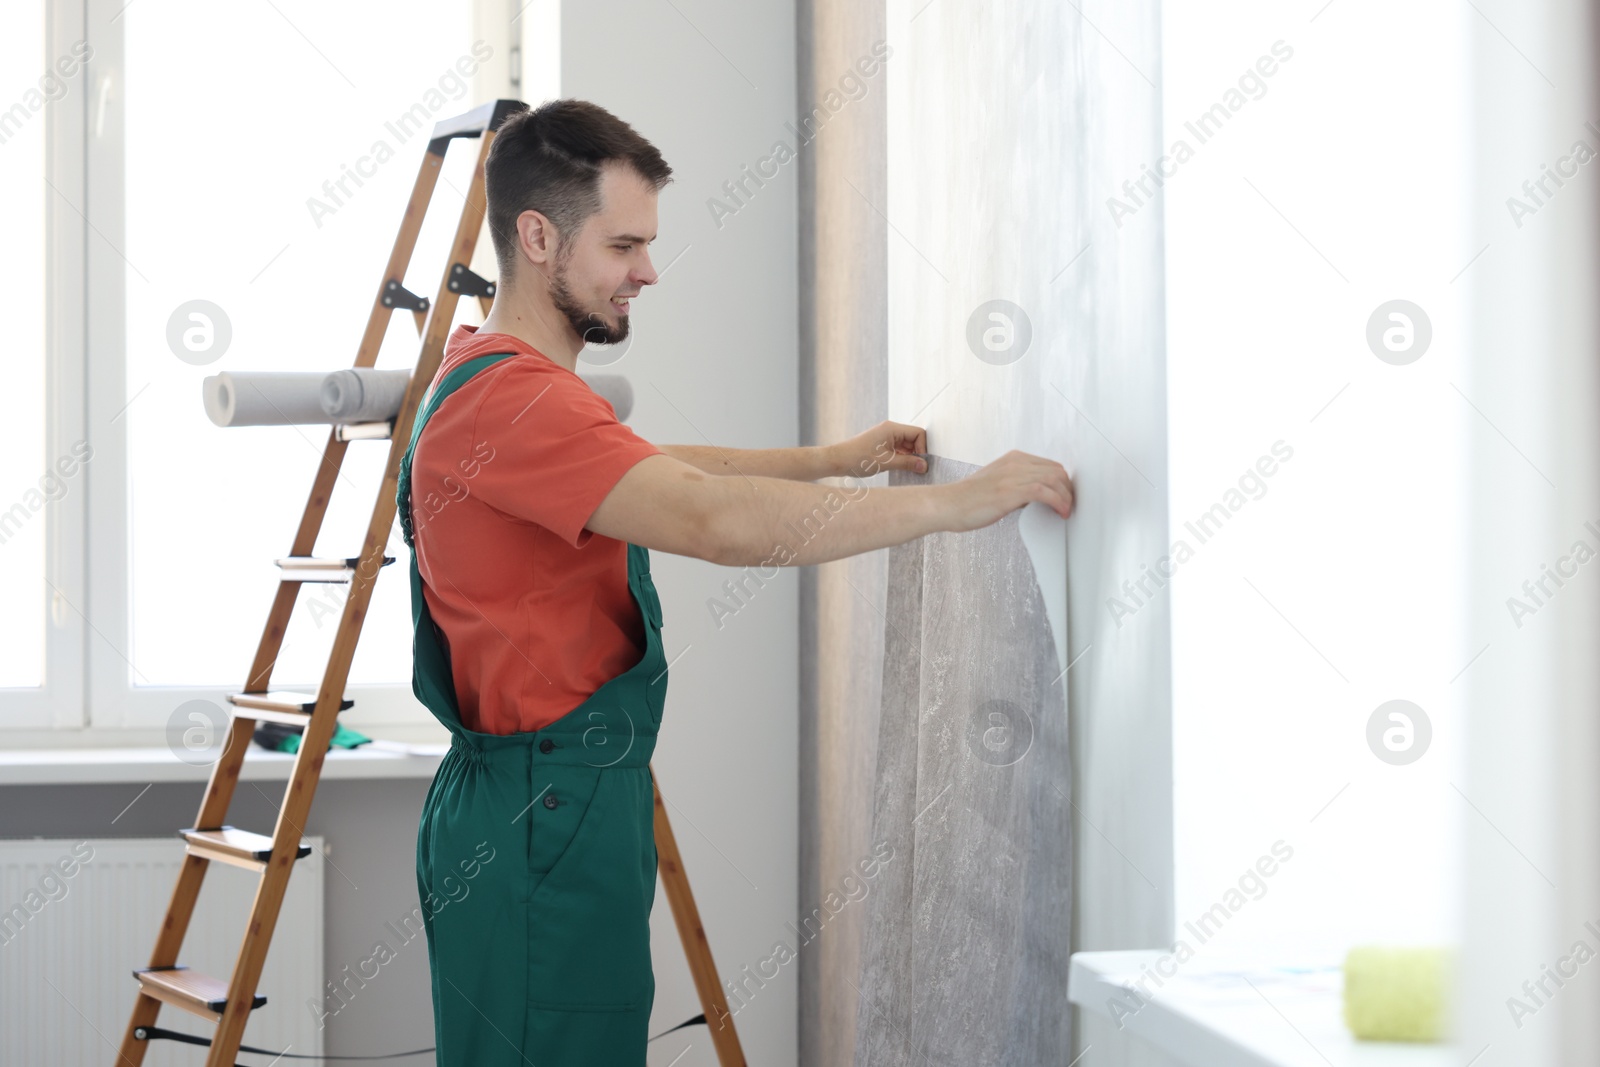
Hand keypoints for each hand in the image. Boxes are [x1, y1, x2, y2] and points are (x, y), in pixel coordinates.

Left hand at [831, 420, 928, 477]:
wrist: (838, 460)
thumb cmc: (857, 459)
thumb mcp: (886, 463)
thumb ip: (907, 463)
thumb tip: (924, 465)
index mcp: (892, 429)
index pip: (918, 434)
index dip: (922, 448)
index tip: (920, 463)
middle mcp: (890, 430)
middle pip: (913, 439)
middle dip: (917, 453)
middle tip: (916, 469)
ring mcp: (885, 437)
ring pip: (906, 445)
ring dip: (909, 457)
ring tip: (907, 470)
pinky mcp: (881, 444)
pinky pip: (898, 449)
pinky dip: (901, 458)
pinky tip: (899, 468)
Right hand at [943, 450, 1073, 528]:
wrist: (946, 504)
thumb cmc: (967, 499)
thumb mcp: (996, 482)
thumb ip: (1016, 484)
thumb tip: (1037, 496)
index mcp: (1012, 459)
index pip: (1049, 465)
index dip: (1062, 482)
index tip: (1065, 496)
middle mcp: (1015, 463)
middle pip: (1056, 471)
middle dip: (1067, 489)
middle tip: (1068, 505)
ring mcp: (1012, 475)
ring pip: (1054, 479)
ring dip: (1066, 497)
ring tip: (1065, 511)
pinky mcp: (1010, 491)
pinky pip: (1044, 491)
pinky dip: (1057, 502)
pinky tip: (1059, 512)